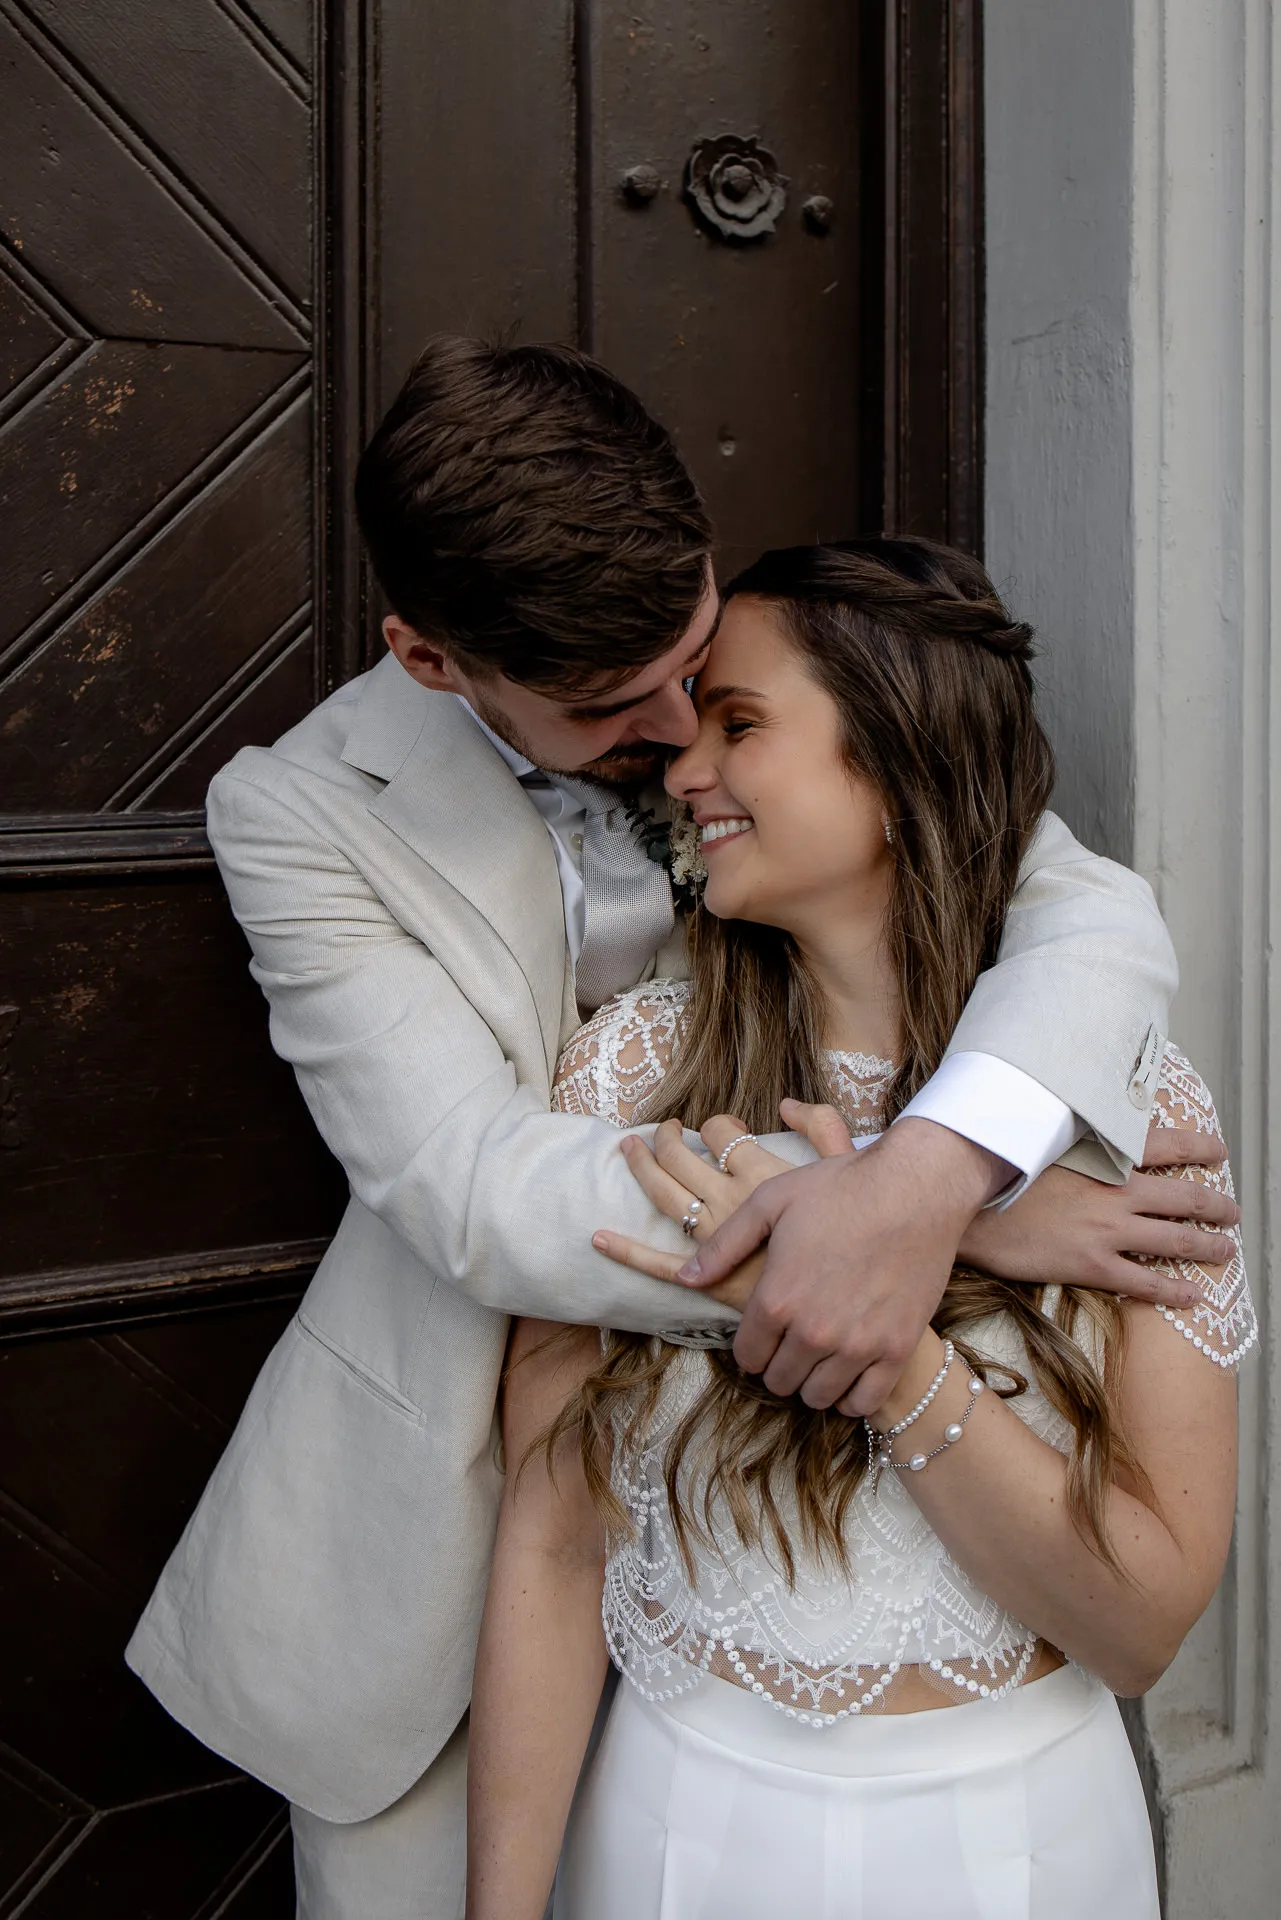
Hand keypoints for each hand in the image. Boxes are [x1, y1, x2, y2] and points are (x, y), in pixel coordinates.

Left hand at [591, 1104, 852, 1309]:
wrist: (865, 1294)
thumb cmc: (860, 1227)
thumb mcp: (848, 1165)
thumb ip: (823, 1126)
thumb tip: (786, 1104)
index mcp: (761, 1172)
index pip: (719, 1131)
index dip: (715, 1124)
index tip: (722, 1130)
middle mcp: (733, 1202)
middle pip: (680, 1159)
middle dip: (664, 1139)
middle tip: (657, 1133)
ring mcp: (718, 1243)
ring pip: (666, 1198)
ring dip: (642, 1169)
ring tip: (628, 1151)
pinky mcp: (713, 1283)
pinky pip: (660, 1266)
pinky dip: (627, 1252)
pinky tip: (599, 1238)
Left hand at [678, 1116, 1003, 1416]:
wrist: (916, 1187)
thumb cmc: (840, 1187)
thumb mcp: (770, 1203)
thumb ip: (724, 1246)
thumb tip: (685, 1278)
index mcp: (776, 1299)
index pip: (746, 1356)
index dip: (750, 1346)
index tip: (762, 1334)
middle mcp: (812, 1332)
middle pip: (779, 1380)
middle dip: (778, 1364)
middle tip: (790, 1344)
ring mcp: (857, 1346)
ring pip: (817, 1396)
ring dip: (811, 1382)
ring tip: (818, 1359)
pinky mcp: (897, 1350)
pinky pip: (864, 1403)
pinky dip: (851, 1397)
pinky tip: (849, 1376)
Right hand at [959, 1123, 1236, 1305]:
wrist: (966, 1207)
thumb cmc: (998, 1172)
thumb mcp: (1042, 1141)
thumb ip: (1075, 1138)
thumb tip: (1090, 1132)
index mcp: (1104, 1155)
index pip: (1166, 1145)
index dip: (1199, 1148)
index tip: (1218, 1150)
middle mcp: (1115, 1191)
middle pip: (1183, 1197)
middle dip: (1215, 1205)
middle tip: (1231, 1211)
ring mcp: (1107, 1230)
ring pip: (1175, 1240)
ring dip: (1208, 1246)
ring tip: (1225, 1250)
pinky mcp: (1092, 1265)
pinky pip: (1146, 1282)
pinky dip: (1175, 1291)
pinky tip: (1194, 1296)